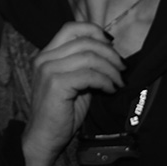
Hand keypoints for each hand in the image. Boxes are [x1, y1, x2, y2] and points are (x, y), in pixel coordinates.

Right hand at [20, 21, 124, 165]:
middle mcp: (44, 58)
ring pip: (89, 57)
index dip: (94, 31)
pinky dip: (105, 81)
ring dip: (110, 69)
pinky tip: (109, 90)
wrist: (44, 138)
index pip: (71, 28)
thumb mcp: (74, 82)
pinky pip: (89, 75)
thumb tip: (110, 53)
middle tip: (122, 69)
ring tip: (118, 82)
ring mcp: (48, 70)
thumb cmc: (61, 112)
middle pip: (85, 41)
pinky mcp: (56, 84)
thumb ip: (85, 65)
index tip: (111, 45)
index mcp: (46, 54)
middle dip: (110, 53)